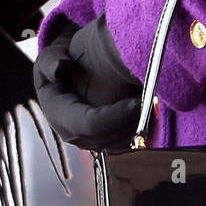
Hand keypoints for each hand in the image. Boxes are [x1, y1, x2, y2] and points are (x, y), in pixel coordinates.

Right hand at [34, 13, 141, 150]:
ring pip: (122, 145)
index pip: (90, 125)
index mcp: (61, 117)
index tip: (137, 101)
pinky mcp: (107, 142)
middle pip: (110, 138)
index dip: (115, 116)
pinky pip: (128, 144)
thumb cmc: (56, 66)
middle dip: (134, 123)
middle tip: (154, 101)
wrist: (61, 77)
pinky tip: (154, 113)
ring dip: (142, 129)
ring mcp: (92, 142)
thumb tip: (60, 68)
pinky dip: (144, 132)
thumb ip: (51, 62)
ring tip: (157, 106)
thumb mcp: (48, 59)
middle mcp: (76, 135)